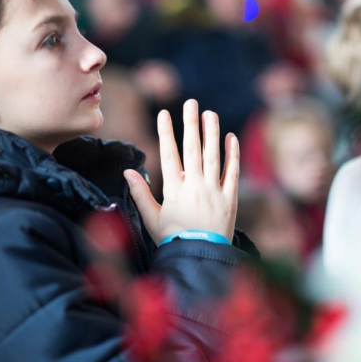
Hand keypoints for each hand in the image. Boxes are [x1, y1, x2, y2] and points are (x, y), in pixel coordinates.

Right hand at [124, 99, 238, 244]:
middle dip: (190, 124)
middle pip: (192, 149)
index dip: (166, 132)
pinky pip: (232, 172)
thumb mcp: (152, 219)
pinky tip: (230, 137)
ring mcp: (214, 191)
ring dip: (211, 132)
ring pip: (213, 155)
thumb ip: (140, 194)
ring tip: (210, 113)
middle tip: (191, 103)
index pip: (169, 155)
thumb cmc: (173, 240)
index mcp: (174, 190)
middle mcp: (195, 186)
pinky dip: (232, 154)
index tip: (164, 114)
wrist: (201, 258)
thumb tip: (128, 171)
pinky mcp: (230, 198)